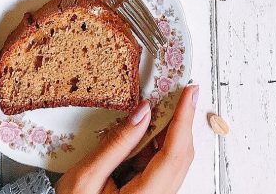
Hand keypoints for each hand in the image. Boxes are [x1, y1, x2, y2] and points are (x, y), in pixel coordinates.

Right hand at [56, 84, 197, 193]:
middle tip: (176, 91)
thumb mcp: (87, 176)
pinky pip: (160, 164)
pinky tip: (142, 129)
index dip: (183, 119)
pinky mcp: (148, 191)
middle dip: (178, 120)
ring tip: (154, 107)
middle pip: (179, 155)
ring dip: (165, 130)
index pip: (174, 153)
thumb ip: (116, 144)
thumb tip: (142, 112)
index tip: (189, 93)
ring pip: (172, 158)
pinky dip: (154, 143)